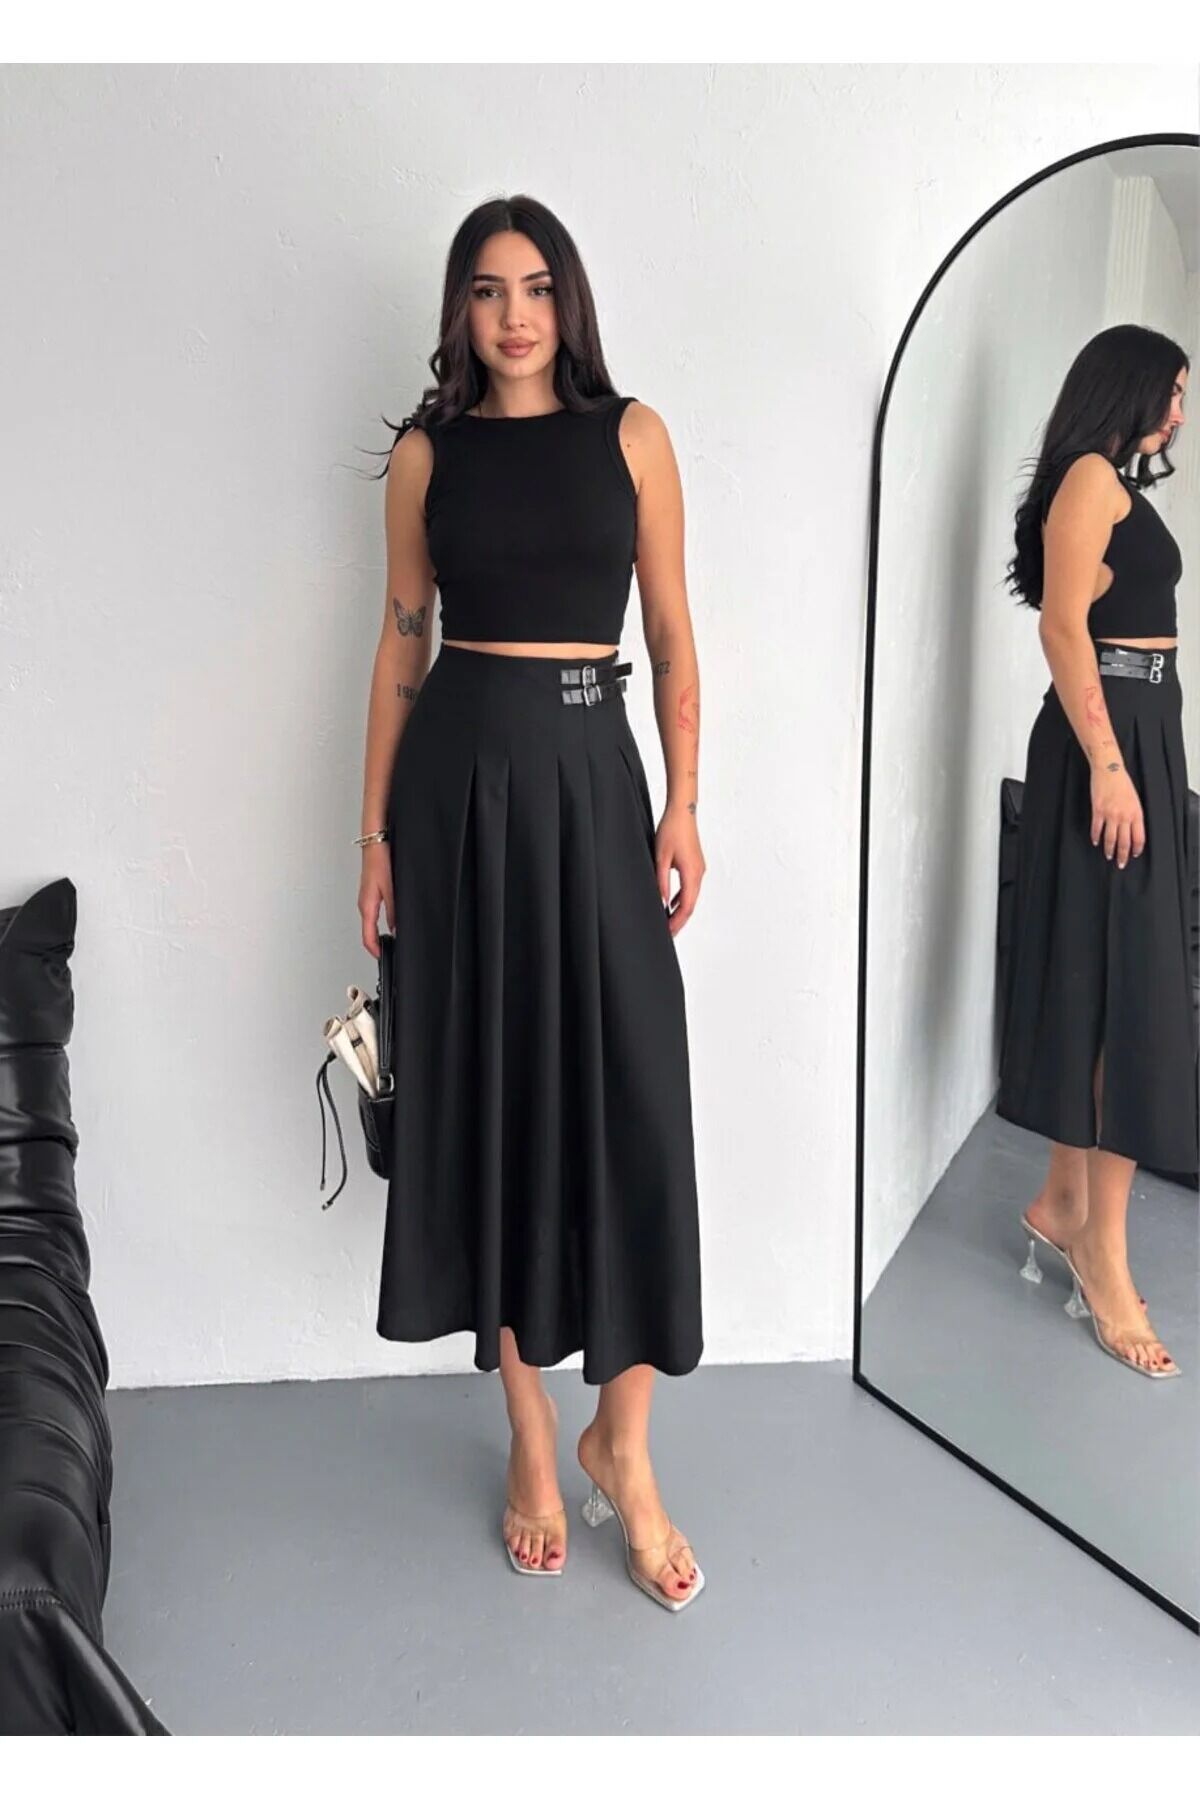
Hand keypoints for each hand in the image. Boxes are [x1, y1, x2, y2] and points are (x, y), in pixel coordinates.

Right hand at [359, 841, 394, 955]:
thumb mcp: (391, 889)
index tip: (383, 958)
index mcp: (367, 906)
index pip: (367, 937)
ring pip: (371, 924)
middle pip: (368, 932)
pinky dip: (380, 923)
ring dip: (379, 934)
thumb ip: (394, 911)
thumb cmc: (379, 861)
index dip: (375, 950)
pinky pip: (374, 914)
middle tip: (390, 952)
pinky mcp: (371, 893)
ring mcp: (367, 899)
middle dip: (378, 945)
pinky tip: (392, 923)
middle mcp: (364, 904)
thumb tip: (397, 928)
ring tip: (392, 941)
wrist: (375, 843)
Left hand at [656, 804, 704, 935]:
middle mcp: (699, 874)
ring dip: (680, 911)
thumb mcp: (661, 857)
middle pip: (691, 905)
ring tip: (668, 922)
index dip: (677, 922)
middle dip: (679, 921)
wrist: (683, 812)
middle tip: (668, 934)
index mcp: (692, 874)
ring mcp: (699, 869)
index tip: (668, 933)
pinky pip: (690, 888)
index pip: (686, 906)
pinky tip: (670, 904)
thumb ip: (661, 881)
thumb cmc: (671, 830)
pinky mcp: (695, 865)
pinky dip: (681, 899)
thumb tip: (662, 902)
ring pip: (691, 897)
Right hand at [1090, 766, 1144, 868]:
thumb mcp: (1135, 800)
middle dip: (1123, 855)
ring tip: (1109, 855)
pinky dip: (1096, 837)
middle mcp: (1124, 816)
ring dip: (1109, 849)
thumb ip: (1134, 815)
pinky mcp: (1098, 811)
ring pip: (1110, 838)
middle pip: (1124, 842)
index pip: (1139, 837)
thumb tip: (1131, 829)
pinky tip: (1095, 841)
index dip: (1136, 848)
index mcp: (1136, 813)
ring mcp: (1110, 814)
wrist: (1110, 770)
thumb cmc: (1123, 783)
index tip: (1134, 854)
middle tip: (1121, 863)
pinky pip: (1097, 828)